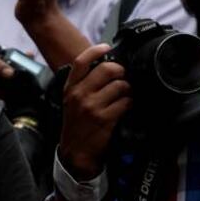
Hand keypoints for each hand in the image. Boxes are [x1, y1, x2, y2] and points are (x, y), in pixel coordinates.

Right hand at [59, 44, 131, 179]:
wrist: (75, 153)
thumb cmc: (76, 126)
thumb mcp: (71, 102)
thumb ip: (83, 85)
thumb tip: (104, 67)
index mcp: (70, 88)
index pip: (81, 61)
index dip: (96, 50)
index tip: (106, 47)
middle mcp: (79, 94)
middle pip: (106, 69)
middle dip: (120, 71)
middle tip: (123, 77)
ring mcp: (92, 106)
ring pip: (120, 85)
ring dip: (127, 89)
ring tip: (124, 95)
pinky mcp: (105, 118)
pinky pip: (125, 102)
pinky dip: (129, 103)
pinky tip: (125, 107)